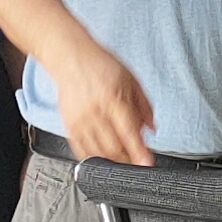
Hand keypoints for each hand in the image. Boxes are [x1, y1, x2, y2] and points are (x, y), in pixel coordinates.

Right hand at [51, 39, 156, 166]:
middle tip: (137, 158)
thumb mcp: (130, 79)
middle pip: (113, 148)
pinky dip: (94, 157)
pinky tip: (104, 155)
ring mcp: (80, 121)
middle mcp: (95, 112)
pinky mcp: (69, 126)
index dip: (139, 151)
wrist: (70, 58)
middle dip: (128, 158)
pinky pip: (81, 150)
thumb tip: (152, 128)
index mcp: (113, 99)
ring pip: (98, 153)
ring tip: (122, 157)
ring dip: (112, 160)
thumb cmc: (100, 65)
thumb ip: (144, 105)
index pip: (128, 132)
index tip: (146, 163)